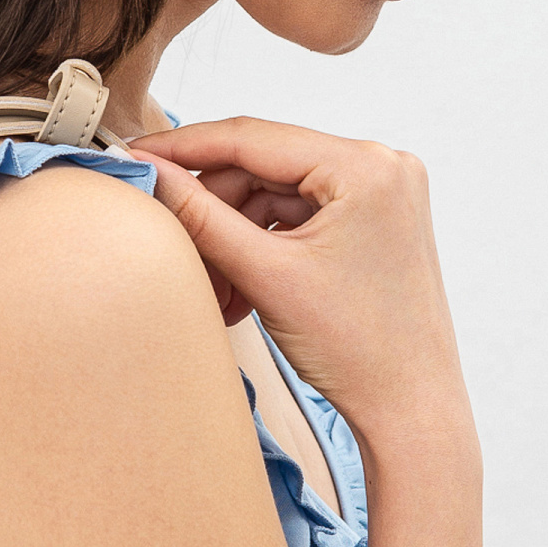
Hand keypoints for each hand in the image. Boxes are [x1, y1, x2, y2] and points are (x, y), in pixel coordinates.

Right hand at [126, 118, 473, 455]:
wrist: (411, 409)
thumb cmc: (358, 351)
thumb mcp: (265, 275)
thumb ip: (200, 215)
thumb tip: (148, 169)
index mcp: (366, 166)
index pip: (253, 137)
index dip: (184, 146)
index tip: (136, 155)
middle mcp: (382, 165)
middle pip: (263, 166)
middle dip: (213, 210)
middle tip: (175, 247)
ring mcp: (381, 192)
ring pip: (275, 193)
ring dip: (235, 235)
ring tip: (216, 289)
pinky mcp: (375, 220)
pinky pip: (298, 215)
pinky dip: (263, 247)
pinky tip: (242, 288)